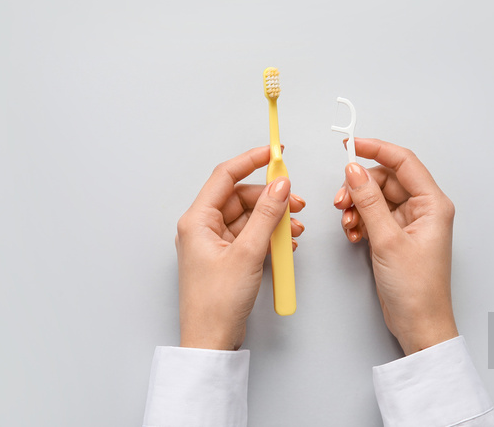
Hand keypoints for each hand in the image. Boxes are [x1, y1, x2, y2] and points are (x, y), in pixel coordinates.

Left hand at [176, 146, 305, 350]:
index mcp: (197, 220)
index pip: (225, 176)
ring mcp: (216, 243)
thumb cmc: (216, 303)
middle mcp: (203, 227)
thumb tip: (280, 186)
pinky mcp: (227, 257)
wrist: (211, 340)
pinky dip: (270, 235)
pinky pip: (251, 235)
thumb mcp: (248, 253)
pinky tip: (286, 243)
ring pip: (249, 216)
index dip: (251, 160)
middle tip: (295, 202)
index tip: (274, 152)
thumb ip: (267, 215)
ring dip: (274, 219)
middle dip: (271, 198)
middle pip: (242, 197)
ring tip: (295, 229)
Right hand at [334, 138, 457, 354]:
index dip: (376, 149)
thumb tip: (354, 171)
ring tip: (348, 225)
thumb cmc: (416, 289)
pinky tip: (354, 235)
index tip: (351, 145)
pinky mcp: (396, 236)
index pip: (404, 162)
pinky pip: (374, 216)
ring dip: (357, 207)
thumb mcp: (387, 240)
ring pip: (376, 198)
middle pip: (385, 180)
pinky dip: (360, 222)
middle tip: (341, 201)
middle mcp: (423, 209)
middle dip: (359, 187)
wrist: (419, 324)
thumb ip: (369, 202)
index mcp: (432, 204)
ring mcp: (409, 223)